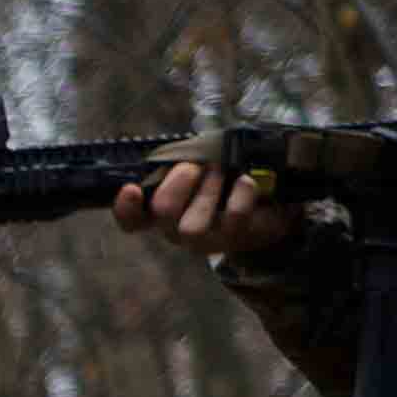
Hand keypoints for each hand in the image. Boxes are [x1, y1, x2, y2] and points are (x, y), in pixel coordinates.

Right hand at [110, 159, 296, 261]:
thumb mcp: (200, 167)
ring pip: (193, 225)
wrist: (270, 203)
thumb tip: (181, 158)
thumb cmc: (225, 181)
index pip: (132, 220)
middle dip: (179, 182)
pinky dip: (241, 193)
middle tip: (194, 167)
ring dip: (209, 190)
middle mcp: (177, 229)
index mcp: (161, 211)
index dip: (126, 207)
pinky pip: (233, 217)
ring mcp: (206, 238)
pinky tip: (245, 181)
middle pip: (162, 212)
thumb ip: (182, 162)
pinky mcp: (235, 238)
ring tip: (221, 171)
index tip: (133, 188)